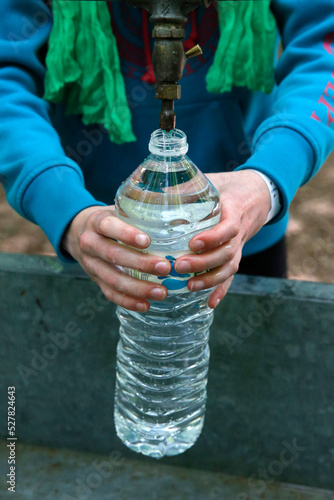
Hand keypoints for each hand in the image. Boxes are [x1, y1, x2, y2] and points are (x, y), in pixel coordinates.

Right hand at [62, 206, 170, 311]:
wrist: (77, 233)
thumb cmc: (108, 220)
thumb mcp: (117, 210)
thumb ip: (139, 214)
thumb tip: (180, 216)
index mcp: (96, 222)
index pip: (109, 226)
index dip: (126, 234)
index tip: (147, 241)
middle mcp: (90, 244)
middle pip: (113, 256)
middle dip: (140, 264)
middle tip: (165, 267)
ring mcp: (91, 265)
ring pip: (113, 279)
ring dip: (138, 288)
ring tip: (161, 292)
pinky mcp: (95, 280)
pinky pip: (110, 293)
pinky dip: (128, 301)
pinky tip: (146, 305)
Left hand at [174, 170, 271, 308]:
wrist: (256, 194)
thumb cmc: (227, 185)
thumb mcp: (211, 180)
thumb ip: (188, 185)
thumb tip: (153, 188)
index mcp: (234, 210)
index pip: (228, 227)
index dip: (213, 238)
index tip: (193, 243)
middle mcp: (239, 232)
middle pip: (227, 253)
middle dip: (204, 263)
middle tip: (180, 266)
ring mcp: (239, 246)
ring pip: (230, 267)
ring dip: (211, 280)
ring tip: (190, 286)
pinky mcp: (236, 255)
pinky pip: (231, 276)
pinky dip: (221, 290)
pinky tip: (210, 303)